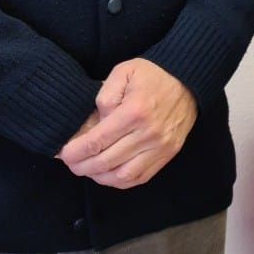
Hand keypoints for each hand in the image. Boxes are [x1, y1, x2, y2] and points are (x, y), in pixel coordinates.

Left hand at [58, 58, 198, 188]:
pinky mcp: (168, 154)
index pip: (97, 141)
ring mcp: (160, 147)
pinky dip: (121, 181)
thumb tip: (95, 124)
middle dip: (82, 166)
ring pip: (122, 176)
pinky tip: (109, 174)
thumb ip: (105, 96)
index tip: (64, 154)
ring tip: (89, 170)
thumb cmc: (153, 75)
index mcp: (134, 111)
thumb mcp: (123, 72)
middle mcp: (148, 134)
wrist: (189, 81)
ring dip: (100, 177)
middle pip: (106, 162)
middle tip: (72, 164)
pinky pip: (140, 178)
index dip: (76, 152)